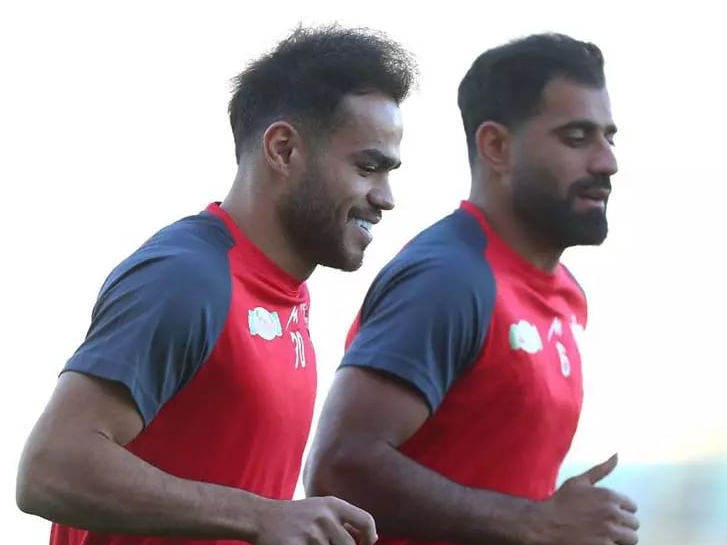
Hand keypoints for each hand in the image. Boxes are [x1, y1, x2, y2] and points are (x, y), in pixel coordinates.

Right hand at [255, 496, 376, 544]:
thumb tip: (372, 538)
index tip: (365, 544)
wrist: (261, 517)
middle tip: (325, 543)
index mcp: (333, 504)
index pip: (366, 520)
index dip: (369, 536)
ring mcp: (310, 532)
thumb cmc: (297, 517)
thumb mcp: (322, 509)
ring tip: (308, 542)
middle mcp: (324, 516)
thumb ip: (344, 521)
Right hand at [536, 454, 638, 544]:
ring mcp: (610, 532)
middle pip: (634, 524)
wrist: (546, 523)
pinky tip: (601, 541)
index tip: (610, 514)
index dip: (621, 510)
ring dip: (621, 538)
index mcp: (609, 496)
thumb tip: (617, 455)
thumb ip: (601, 469)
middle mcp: (613, 513)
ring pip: (631, 539)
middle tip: (608, 526)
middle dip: (622, 525)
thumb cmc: (561, 502)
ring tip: (607, 536)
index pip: (632, 507)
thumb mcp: (579, 481)